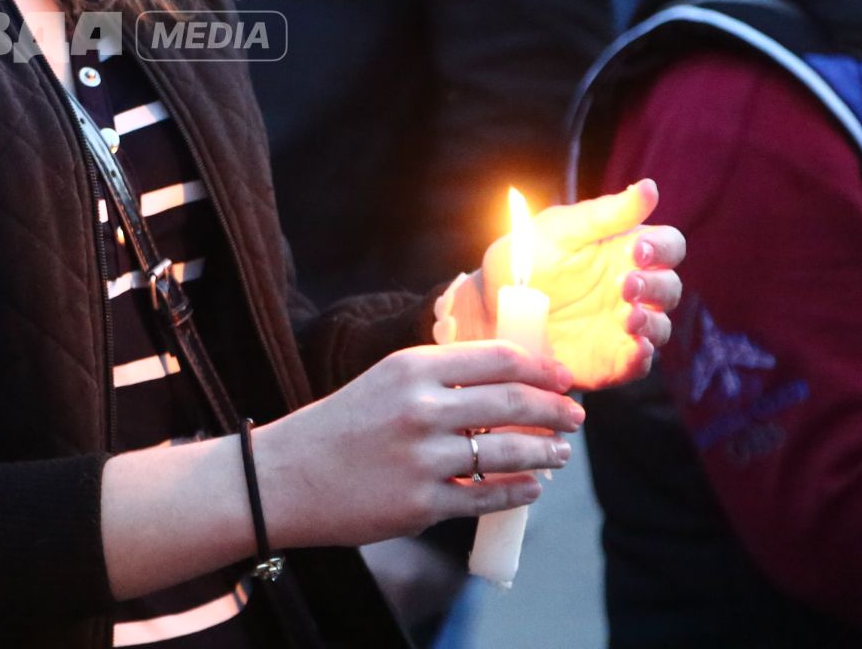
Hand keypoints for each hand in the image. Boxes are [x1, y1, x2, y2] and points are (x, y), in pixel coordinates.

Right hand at [254, 342, 582, 549]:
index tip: (564, 377)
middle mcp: (421, 407)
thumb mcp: (385, 382)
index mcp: (412, 367)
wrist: (286, 477)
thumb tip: (507, 381)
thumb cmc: (339, 427)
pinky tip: (531, 487)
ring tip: (559, 454)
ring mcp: (423, 457)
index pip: (498, 358)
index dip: (542, 367)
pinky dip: (519, 491)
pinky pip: (489, 495)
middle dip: (556, 409)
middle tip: (574, 416)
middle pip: (514, 401)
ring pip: (510, 451)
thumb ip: (439, 378)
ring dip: (546, 452)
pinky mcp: (422, 503)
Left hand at [448, 180, 684, 389]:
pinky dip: (640, 358)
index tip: (638, 251)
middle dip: (655, 286)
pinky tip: (632, 348)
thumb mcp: (558, 231)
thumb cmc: (526, 260)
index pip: (668, 245)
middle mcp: (633, 290)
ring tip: (627, 317)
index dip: (662, 248)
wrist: (490, 306)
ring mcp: (624, 327)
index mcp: (625, 251)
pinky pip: (638, 364)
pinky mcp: (611, 360)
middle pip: (670, 287)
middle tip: (625, 286)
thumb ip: (603, 213)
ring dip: (651, 323)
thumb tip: (648, 187)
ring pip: (660, 327)